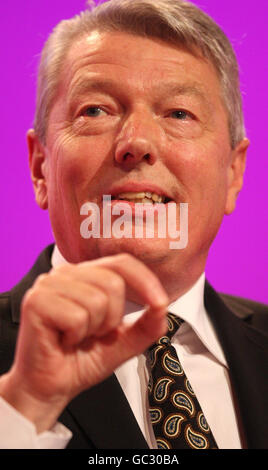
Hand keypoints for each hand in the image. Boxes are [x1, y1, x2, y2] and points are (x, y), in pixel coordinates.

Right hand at [0, 253, 167, 431]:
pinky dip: (76, 336)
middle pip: (113, 282)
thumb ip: (146, 325)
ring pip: (96, 299)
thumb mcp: (123, 342)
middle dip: (113, 318)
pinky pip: (77, 316)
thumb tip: (162, 306)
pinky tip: (63, 341)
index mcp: (85, 275)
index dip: (145, 280)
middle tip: (93, 334)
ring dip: (93, 329)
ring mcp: (48, 284)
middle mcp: (65, 273)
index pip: (122, 263)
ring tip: (76, 338)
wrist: (49, 388)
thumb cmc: (81, 361)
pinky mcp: (35, 301)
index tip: (160, 303)